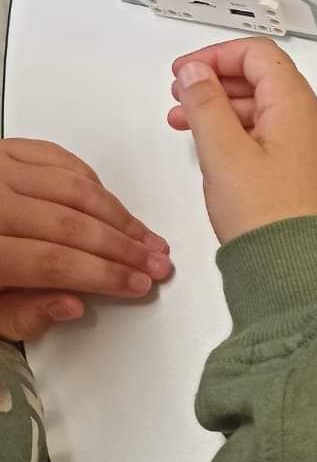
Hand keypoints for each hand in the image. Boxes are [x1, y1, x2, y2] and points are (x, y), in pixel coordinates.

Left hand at [0, 140, 171, 341]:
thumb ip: (19, 313)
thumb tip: (72, 305)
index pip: (54, 262)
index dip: (104, 276)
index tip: (137, 286)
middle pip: (72, 224)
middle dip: (123, 248)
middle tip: (156, 264)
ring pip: (75, 188)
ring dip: (119, 215)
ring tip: (146, 237)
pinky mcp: (4, 148)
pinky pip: (60, 159)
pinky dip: (92, 182)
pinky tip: (111, 204)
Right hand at [168, 39, 316, 245]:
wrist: (293, 270)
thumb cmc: (266, 217)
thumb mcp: (223, 152)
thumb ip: (206, 104)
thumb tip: (196, 71)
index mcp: (297, 107)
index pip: (259, 55)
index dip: (217, 55)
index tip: (185, 70)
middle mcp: (309, 122)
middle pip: (261, 78)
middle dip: (216, 80)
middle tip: (180, 91)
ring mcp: (306, 147)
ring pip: (260, 108)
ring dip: (220, 107)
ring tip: (184, 120)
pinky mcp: (297, 170)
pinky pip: (265, 134)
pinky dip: (234, 131)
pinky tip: (209, 145)